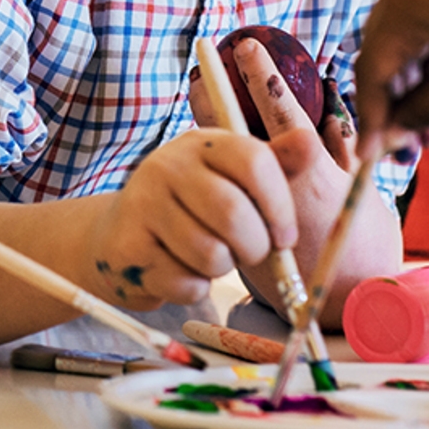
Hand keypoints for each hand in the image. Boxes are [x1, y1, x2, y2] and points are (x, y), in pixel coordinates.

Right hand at [84, 131, 296, 309]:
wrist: (119, 234)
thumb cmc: (191, 207)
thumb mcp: (232, 178)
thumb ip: (275, 163)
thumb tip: (309, 141)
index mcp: (202, 144)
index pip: (255, 162)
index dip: (280, 206)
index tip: (284, 235)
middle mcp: (168, 166)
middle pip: (233, 213)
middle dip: (254, 246)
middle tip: (250, 252)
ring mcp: (143, 205)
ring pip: (210, 255)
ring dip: (222, 268)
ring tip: (210, 257)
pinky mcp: (128, 247)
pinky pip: (185, 283)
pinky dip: (194, 287)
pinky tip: (180, 270)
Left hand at [192, 36, 397, 318]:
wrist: (348, 301)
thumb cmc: (365, 243)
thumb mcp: (360, 193)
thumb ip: (344, 157)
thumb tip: (335, 119)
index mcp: (310, 171)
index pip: (281, 113)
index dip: (262, 78)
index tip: (245, 48)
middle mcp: (279, 186)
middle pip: (242, 129)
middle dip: (223, 96)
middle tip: (208, 62)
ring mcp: (260, 208)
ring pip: (234, 157)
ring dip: (214, 123)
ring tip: (198, 88)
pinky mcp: (251, 229)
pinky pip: (232, 188)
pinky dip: (221, 164)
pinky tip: (210, 142)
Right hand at [357, 0, 428, 144]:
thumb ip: (425, 109)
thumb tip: (392, 132)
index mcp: (404, 0)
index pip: (372, 69)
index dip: (372, 117)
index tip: (372, 154)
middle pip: (383, 49)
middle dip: (397, 100)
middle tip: (414, 145)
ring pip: (402, 33)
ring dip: (415, 77)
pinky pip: (418, 12)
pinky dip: (428, 48)